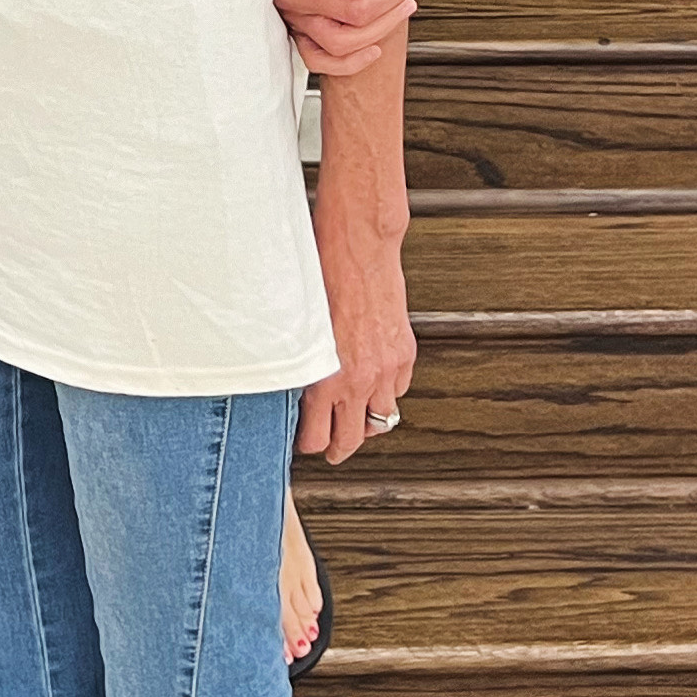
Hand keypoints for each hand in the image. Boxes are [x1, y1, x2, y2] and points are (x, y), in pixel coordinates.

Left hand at [297, 150, 413, 465]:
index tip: (303, 442)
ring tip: (354, 420)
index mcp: (324, 378)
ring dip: (366, 422)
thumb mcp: (296, 330)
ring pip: (381, 419)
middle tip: (329, 449)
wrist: (357, 248)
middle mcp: (358, 380)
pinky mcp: (403, 353)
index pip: (317, 438)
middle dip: (338, 448)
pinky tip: (373, 384)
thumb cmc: (319, 278)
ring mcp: (384, 369)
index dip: (308, 445)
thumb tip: (293, 387)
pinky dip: (386, 391)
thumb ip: (300, 364)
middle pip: (352, 440)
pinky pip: (398, 390)